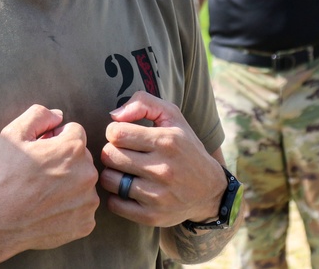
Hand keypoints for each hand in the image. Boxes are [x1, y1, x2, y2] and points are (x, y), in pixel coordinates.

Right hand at [0, 105, 99, 253]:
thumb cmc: (5, 178)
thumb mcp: (12, 134)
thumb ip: (39, 115)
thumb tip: (58, 116)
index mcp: (73, 148)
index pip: (74, 132)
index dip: (55, 139)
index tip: (40, 153)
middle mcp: (88, 173)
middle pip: (81, 158)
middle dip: (64, 161)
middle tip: (40, 175)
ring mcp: (89, 200)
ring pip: (83, 183)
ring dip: (69, 185)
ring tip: (43, 195)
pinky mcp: (86, 223)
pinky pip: (83, 208)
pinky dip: (70, 209)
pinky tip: (50, 211)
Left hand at [99, 91, 223, 227]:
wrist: (210, 191)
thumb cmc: (185, 147)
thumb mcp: (173, 116)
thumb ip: (143, 102)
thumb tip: (114, 115)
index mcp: (167, 141)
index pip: (116, 133)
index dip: (114, 132)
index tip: (123, 136)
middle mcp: (163, 169)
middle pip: (109, 155)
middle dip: (111, 151)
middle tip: (122, 153)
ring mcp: (157, 195)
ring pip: (109, 179)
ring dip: (112, 173)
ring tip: (124, 170)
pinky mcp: (152, 216)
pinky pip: (114, 204)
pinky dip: (116, 196)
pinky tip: (127, 189)